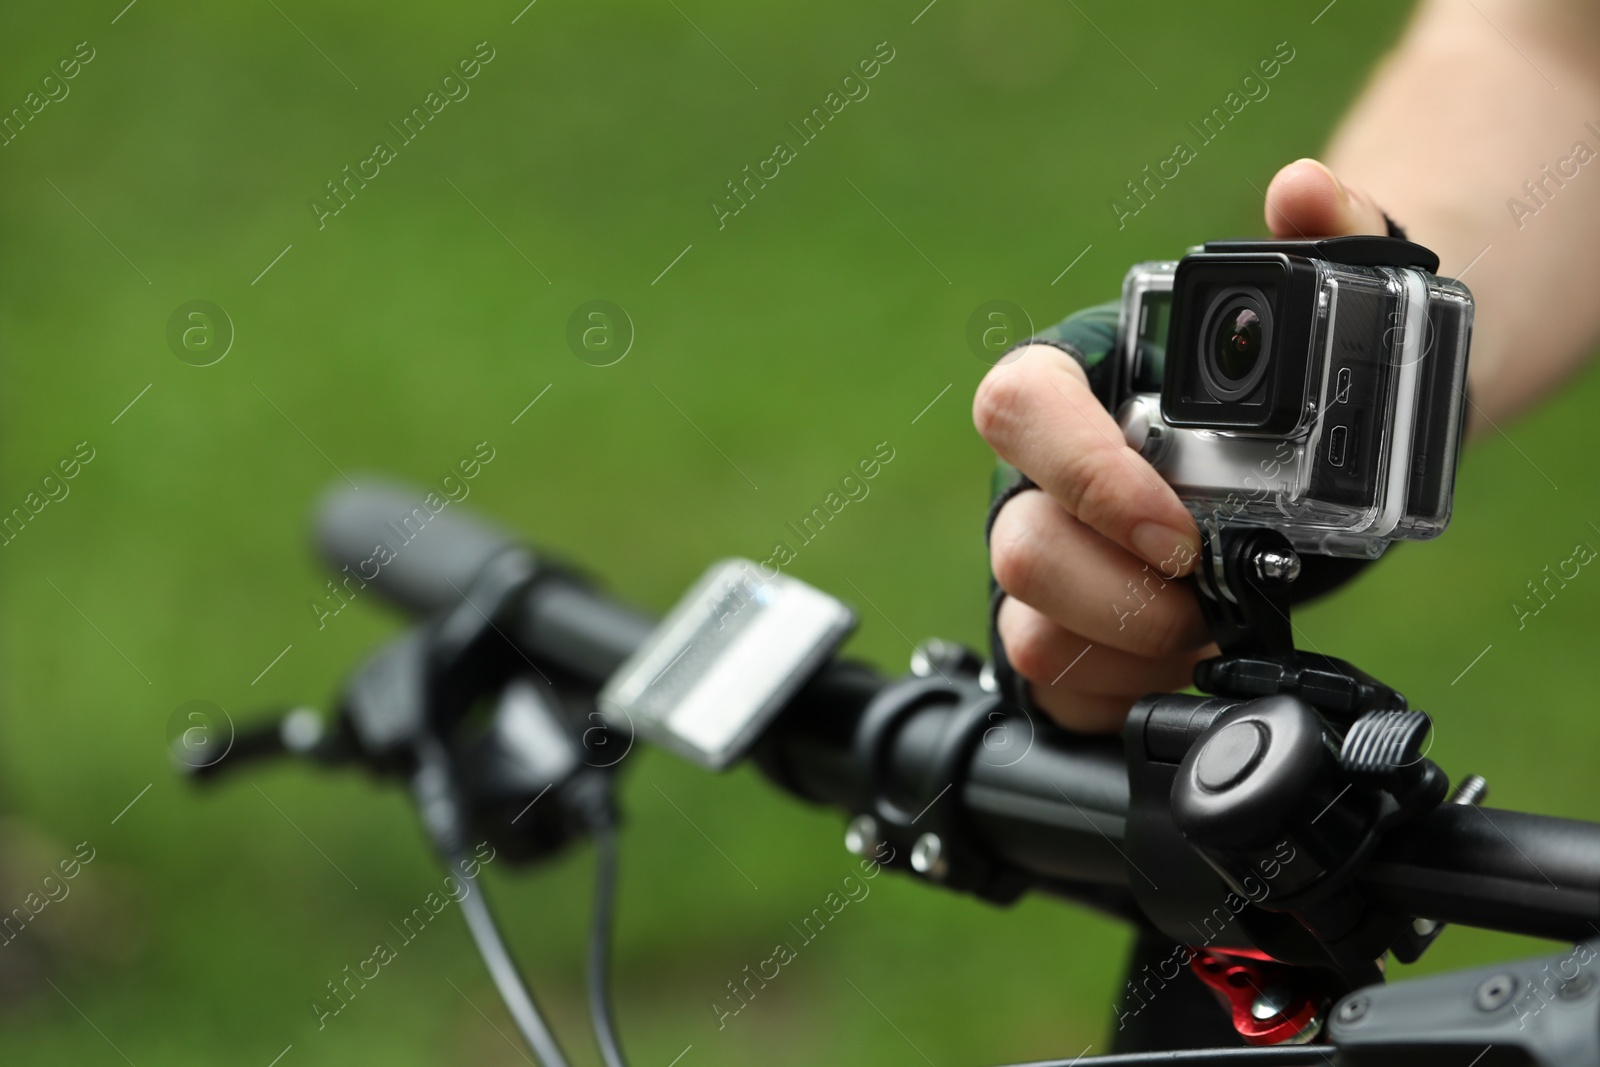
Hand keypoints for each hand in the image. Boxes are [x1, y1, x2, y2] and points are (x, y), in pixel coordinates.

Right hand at [974, 158, 1389, 732]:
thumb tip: (1300, 190)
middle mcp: (1041, 478)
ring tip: (1203, 630)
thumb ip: (1333, 234)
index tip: (1176, 525)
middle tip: (1204, 592)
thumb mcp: (1339, 306)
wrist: (1318, 469)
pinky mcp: (1067, 635)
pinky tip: (1182, 666)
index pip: (1018, 406)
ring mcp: (1047, 560)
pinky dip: (1119, 693)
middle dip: (1117, 590)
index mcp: (1080, 385)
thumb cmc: (1308, 385)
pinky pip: (1054, 685)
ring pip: (1027, 625)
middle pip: (1016, 542)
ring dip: (1125, 644)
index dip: (1083, 472)